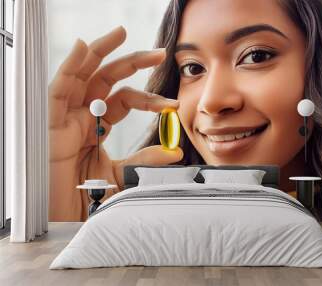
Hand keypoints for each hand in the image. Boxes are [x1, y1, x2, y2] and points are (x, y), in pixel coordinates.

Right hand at [49, 26, 182, 221]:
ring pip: (82, 76)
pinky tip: (84, 47)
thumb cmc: (88, 198)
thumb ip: (145, 161)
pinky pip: (59, 90)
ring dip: (100, 52)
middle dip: (132, 62)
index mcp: (99, 126)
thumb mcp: (123, 175)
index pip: (125, 99)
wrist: (64, 219)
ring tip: (122, 33)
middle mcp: (83, 116)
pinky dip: (70, 67)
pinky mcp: (51, 123)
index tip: (172, 104)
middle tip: (160, 53)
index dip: (150, 99)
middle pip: (107, 79)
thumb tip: (175, 152)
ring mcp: (67, 117)